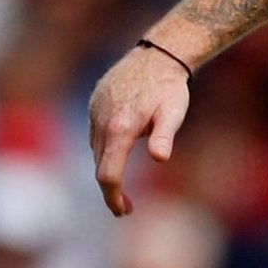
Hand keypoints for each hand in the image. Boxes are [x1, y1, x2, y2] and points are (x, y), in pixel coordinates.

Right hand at [88, 47, 191, 216]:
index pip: (108, 174)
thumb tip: (160, 158)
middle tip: (128, 208)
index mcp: (119, 129)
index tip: (124, 212)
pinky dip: (104, 151)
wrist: (156, 56)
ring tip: (123, 186)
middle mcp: (101, 122)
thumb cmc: (168, 88)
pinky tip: (119, 152)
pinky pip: (95, 136)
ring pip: (96, 151)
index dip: (113, 198)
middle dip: (112, 190)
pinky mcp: (94, 105)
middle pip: (100, 167)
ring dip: (107, 170)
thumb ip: (164, 136)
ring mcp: (95, 113)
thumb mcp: (173, 113)